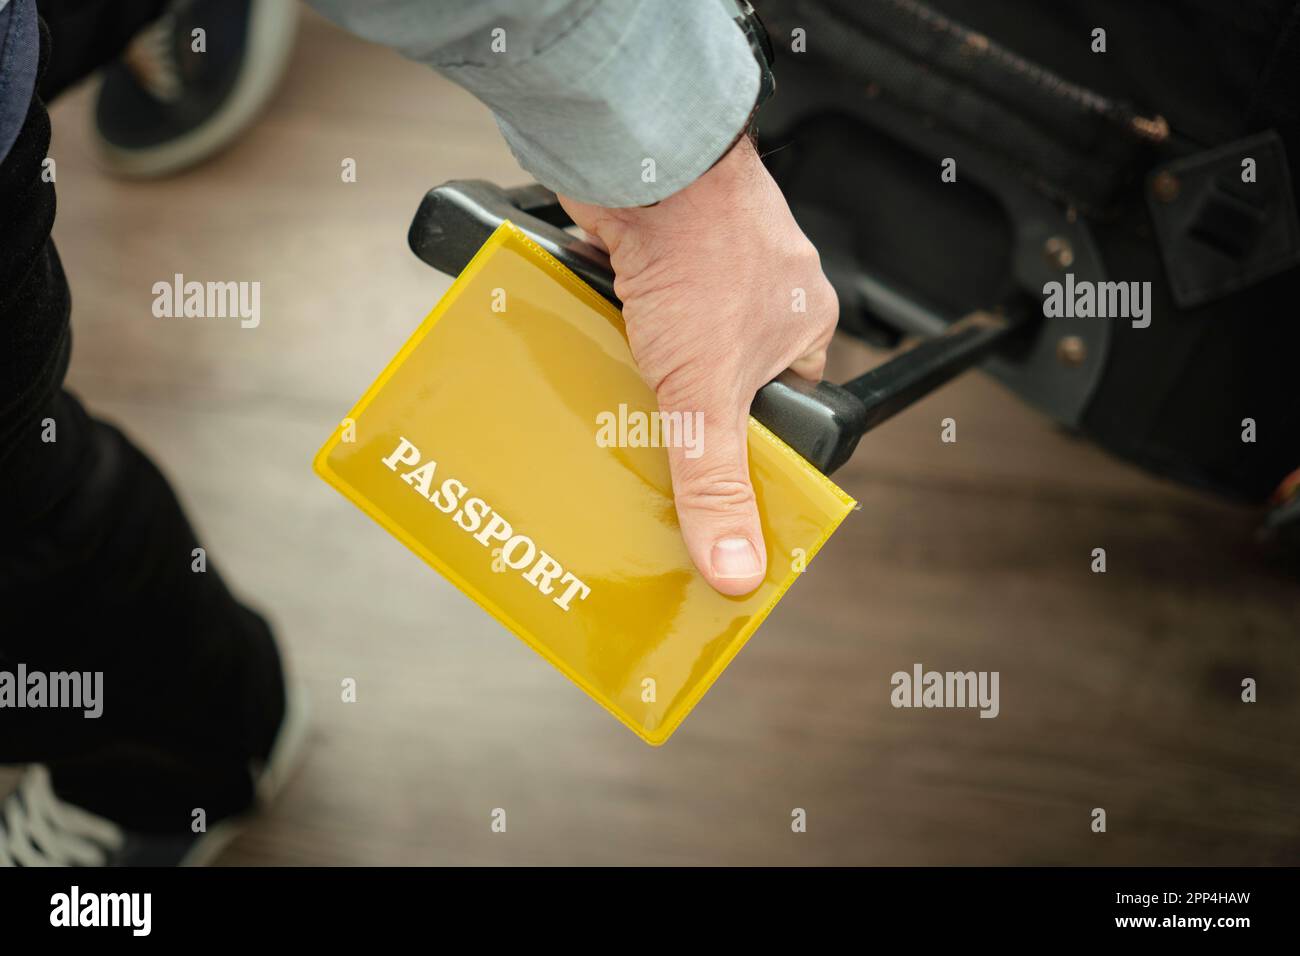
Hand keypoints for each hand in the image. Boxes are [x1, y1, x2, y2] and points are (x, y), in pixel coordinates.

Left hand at [558, 137, 837, 595]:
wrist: (640, 155)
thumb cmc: (701, 248)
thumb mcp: (707, 394)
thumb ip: (715, 482)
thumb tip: (738, 567)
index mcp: (802, 322)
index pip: (783, 410)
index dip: (748, 448)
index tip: (714, 482)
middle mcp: (758, 292)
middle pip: (720, 380)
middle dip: (682, 410)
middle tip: (650, 443)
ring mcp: (701, 267)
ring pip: (672, 345)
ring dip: (641, 370)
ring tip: (613, 396)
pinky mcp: (651, 250)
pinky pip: (634, 310)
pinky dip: (613, 329)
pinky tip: (591, 346)